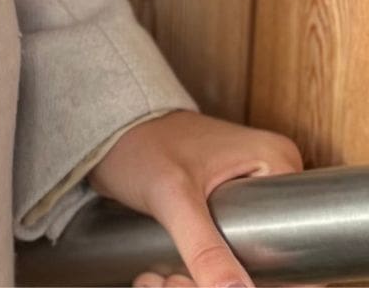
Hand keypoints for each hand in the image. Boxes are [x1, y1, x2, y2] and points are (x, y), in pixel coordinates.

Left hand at [86, 109, 305, 287]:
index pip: (296, 241)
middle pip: (274, 258)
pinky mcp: (231, 206)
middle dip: (230, 282)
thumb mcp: (170, 195)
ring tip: (167, 281)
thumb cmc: (136, 144)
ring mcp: (254, 191)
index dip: (267, 278)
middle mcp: (274, 175)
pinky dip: (208, 272)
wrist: (104, 128)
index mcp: (278, 161)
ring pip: (251, 263)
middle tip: (176, 284)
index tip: (220, 286)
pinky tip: (173, 278)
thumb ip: (203, 246)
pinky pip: (234, 254)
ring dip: (214, 282)